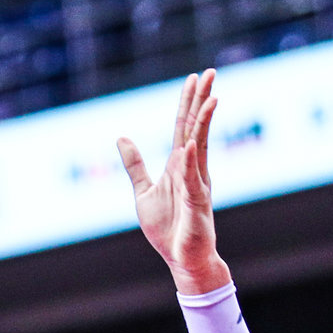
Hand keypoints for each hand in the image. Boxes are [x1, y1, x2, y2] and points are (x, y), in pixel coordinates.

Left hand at [117, 70, 229, 295]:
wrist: (182, 259)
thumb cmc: (167, 228)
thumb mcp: (143, 191)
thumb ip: (135, 164)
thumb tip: (121, 136)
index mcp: (180, 165)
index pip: (184, 127)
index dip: (188, 102)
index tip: (194, 78)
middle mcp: (192, 169)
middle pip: (196, 128)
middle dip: (202, 100)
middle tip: (210, 72)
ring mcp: (197, 184)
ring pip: (201, 147)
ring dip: (204, 122)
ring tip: (211, 98)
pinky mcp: (197, 203)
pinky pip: (193, 179)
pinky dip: (191, 161)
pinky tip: (191, 143)